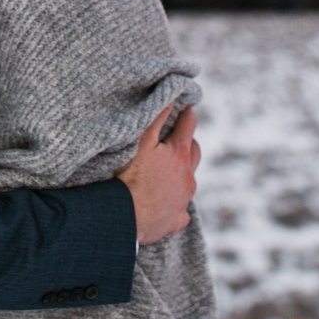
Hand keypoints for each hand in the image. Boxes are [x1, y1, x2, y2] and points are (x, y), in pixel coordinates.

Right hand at [116, 102, 198, 245]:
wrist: (123, 217)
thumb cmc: (129, 176)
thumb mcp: (141, 141)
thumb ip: (157, 118)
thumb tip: (171, 99)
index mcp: (180, 154)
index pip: (189, 126)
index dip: (187, 114)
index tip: (187, 107)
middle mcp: (188, 176)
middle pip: (195, 152)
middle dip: (189, 142)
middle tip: (180, 136)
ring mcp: (183, 200)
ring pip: (190, 180)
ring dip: (183, 171)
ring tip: (171, 168)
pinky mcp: (175, 220)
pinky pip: (181, 210)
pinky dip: (177, 203)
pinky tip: (168, 202)